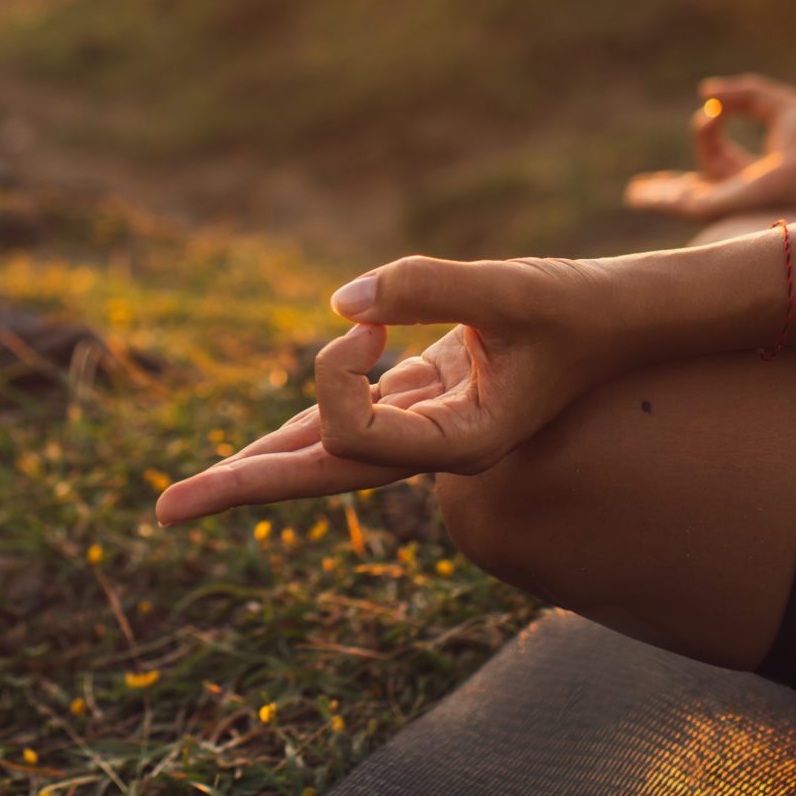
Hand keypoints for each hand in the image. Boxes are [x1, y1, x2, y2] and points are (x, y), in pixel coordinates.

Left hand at [153, 257, 610, 525]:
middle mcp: (436, 447)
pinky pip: (352, 419)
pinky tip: (264, 445)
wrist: (632, 319)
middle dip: (242, 485)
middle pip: (320, 473)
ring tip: (193, 494)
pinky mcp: (428, 395)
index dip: (335, 374)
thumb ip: (430, 286)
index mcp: (461, 446)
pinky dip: (304, 425)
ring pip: (330, 452)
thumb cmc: (582, 308)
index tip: (366, 322)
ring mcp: (428, 424)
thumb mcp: (513, 287)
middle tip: (164, 510)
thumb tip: (343, 300)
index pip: (354, 432)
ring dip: (263, 464)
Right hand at [626, 73, 795, 219]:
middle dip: (671, 188)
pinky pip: (681, 205)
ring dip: (658, 198)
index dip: (711, 123)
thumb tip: (708, 92)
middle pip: (697, 190)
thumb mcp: (778, 105)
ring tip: (634, 194)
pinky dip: (660, 198)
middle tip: (644, 188)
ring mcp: (728, 204)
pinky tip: (638, 194)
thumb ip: (745, 93)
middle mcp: (739, 193)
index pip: (718, 152)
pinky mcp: (719, 208)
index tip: (716, 105)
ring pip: (684, 202)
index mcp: (755, 175)